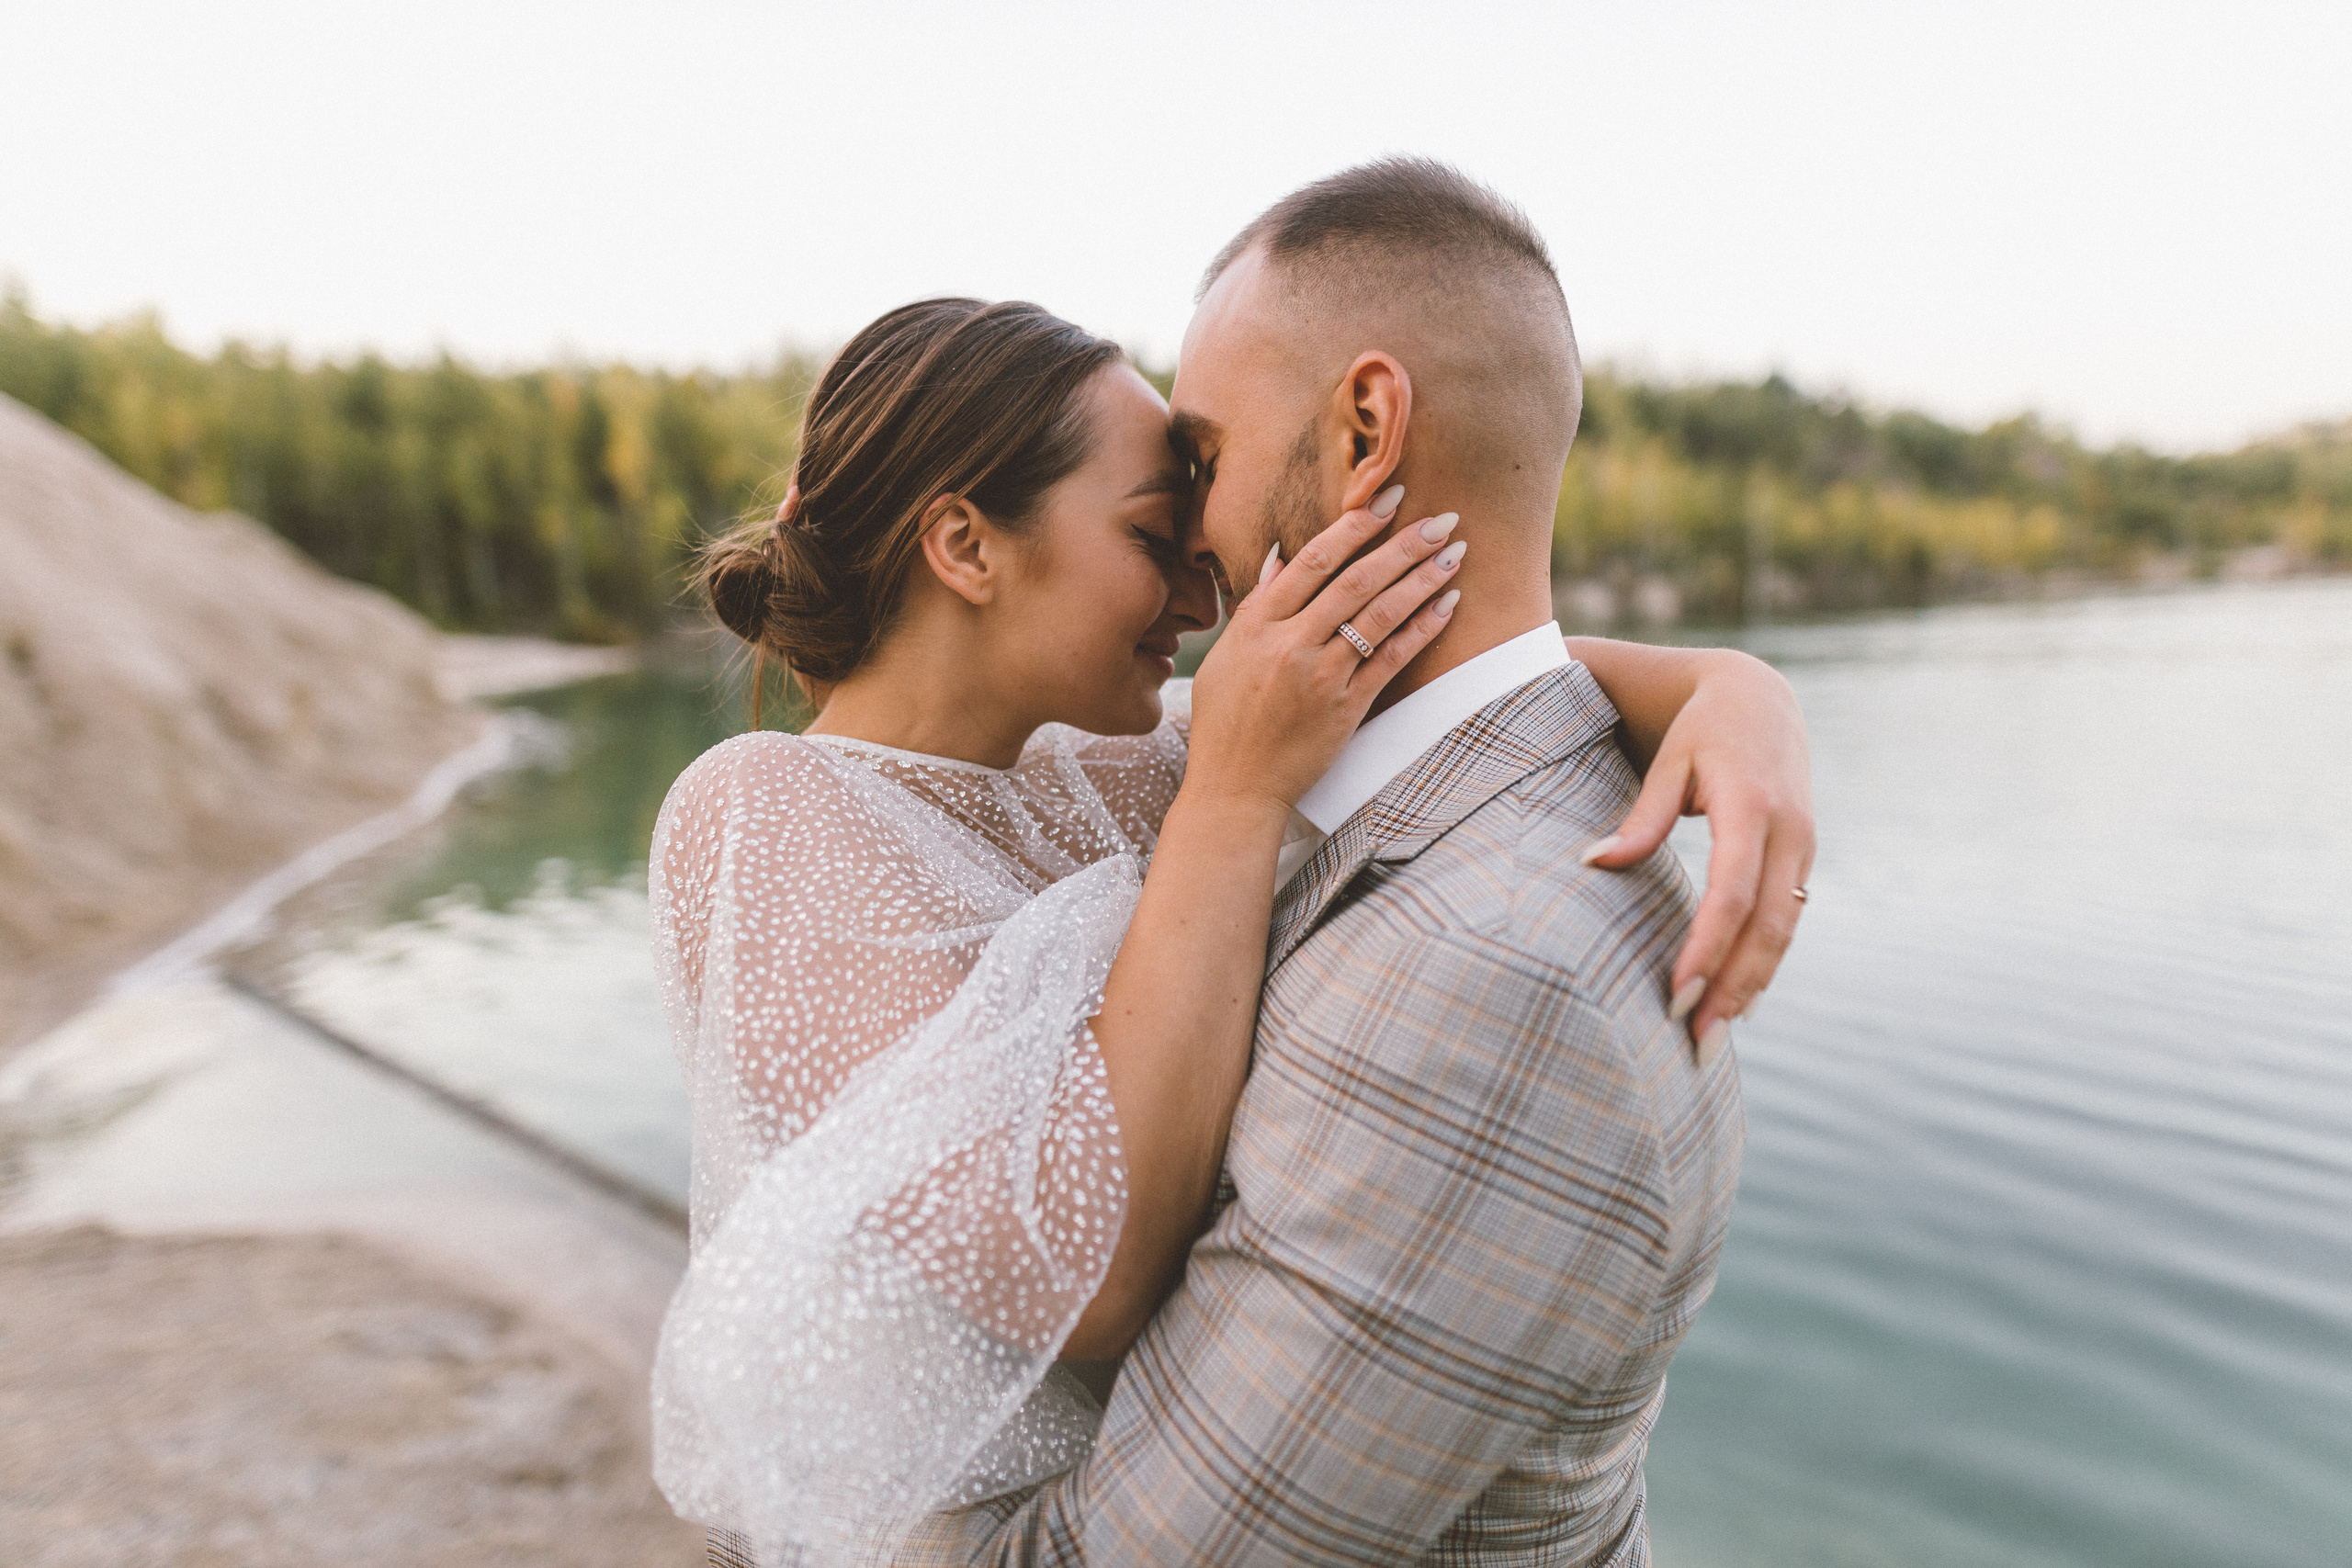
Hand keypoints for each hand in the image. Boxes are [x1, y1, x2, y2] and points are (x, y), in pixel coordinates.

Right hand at [1185, 486, 1464, 817]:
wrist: (1235, 787)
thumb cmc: (1225, 722)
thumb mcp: (1226, 657)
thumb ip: (1255, 605)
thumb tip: (1278, 556)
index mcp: (1257, 624)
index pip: (1313, 560)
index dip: (1355, 526)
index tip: (1387, 500)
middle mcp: (1289, 645)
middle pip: (1355, 581)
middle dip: (1403, 545)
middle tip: (1441, 518)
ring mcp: (1320, 677)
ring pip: (1379, 615)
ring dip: (1422, 580)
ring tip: (1454, 553)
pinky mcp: (1345, 709)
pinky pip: (1391, 660)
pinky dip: (1421, 630)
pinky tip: (1446, 605)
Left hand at [1581, 650, 1813, 1059]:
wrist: (1761, 700)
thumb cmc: (1699, 731)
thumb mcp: (1667, 763)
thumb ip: (1639, 818)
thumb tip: (1593, 863)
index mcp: (1752, 806)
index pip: (1733, 893)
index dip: (1707, 948)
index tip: (1677, 995)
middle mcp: (1789, 832)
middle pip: (1766, 925)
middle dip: (1732, 986)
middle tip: (1694, 1039)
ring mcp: (1803, 848)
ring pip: (1783, 930)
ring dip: (1752, 985)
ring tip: (1712, 1035)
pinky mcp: (1802, 860)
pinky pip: (1786, 920)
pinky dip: (1764, 962)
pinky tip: (1738, 1000)